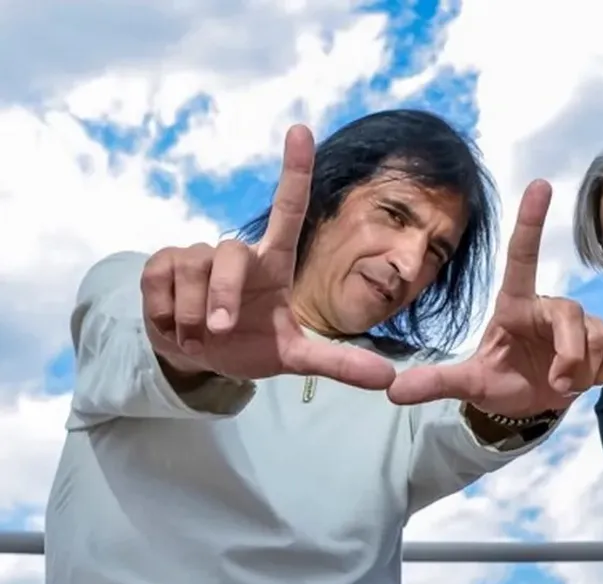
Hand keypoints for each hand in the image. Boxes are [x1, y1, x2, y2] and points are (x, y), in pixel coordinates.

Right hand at [140, 125, 395, 390]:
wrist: (200, 360)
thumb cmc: (252, 346)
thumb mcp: (294, 359)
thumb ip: (337, 364)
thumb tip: (387, 379)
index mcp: (274, 263)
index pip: (287, 209)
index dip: (294, 170)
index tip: (302, 130)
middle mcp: (237, 252)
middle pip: (227, 254)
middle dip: (221, 296)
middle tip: (219, 331)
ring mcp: (196, 254)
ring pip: (191, 272)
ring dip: (192, 314)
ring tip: (200, 334)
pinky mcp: (160, 264)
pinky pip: (159, 282)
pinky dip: (166, 314)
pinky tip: (174, 323)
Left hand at [387, 179, 602, 416]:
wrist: (530, 406)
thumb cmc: (500, 381)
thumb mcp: (469, 384)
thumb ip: (436, 383)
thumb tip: (393, 391)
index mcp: (515, 305)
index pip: (522, 257)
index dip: (530, 221)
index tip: (539, 184)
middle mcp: (547, 306)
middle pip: (571, 313)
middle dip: (570, 354)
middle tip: (557, 382)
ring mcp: (578, 322)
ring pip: (593, 338)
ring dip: (580, 371)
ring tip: (561, 383)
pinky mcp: (601, 338)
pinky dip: (600, 373)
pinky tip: (582, 379)